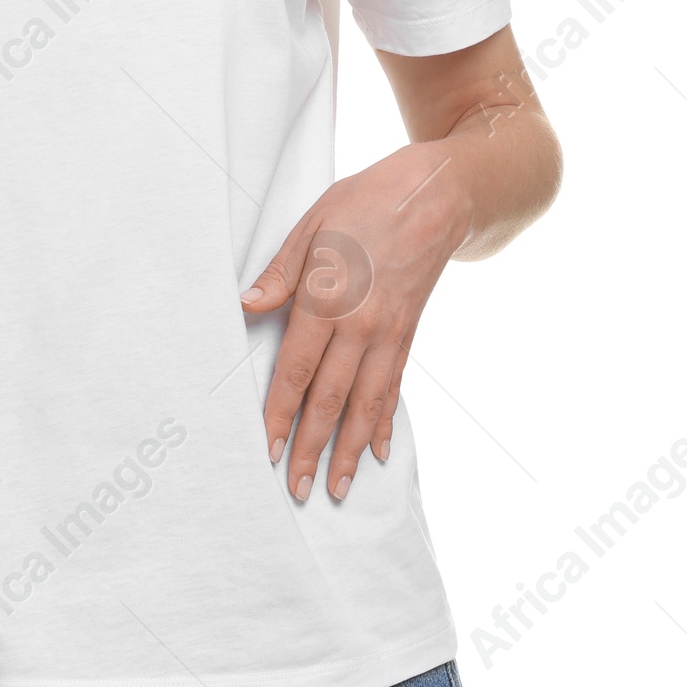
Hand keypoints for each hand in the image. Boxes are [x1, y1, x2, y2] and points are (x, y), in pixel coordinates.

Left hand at [239, 140, 470, 503]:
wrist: (438, 195)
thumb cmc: (367, 202)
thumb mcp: (313, 224)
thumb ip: (281, 272)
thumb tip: (248, 306)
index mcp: (328, 299)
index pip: (297, 371)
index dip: (280, 414)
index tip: (266, 449)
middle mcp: (360, 326)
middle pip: (330, 400)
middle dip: (312, 449)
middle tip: (298, 491)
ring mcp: (389, 334)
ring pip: (366, 405)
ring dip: (350, 450)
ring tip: (338, 488)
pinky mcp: (408, 334)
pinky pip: (394, 386)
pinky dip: (385, 421)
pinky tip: (379, 450)